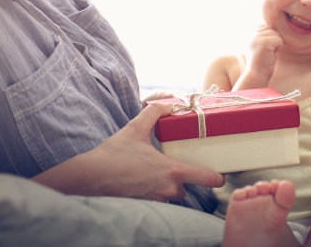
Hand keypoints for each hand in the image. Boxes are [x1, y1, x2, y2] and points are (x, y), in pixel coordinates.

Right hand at [34, 102, 224, 200]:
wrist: (89, 177)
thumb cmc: (113, 154)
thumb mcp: (135, 128)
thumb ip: (154, 113)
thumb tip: (167, 103)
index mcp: (171, 170)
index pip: (205, 178)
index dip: (216, 178)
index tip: (221, 176)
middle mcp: (167, 188)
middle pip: (186, 187)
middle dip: (180, 178)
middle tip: (170, 167)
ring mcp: (156, 199)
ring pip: (171, 195)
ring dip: (166, 186)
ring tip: (151, 173)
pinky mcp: (143, 206)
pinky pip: (157, 200)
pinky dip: (153, 192)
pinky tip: (140, 181)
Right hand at [239, 24, 282, 87]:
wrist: (257, 75)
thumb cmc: (261, 64)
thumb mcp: (260, 48)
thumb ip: (263, 39)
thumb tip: (274, 30)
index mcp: (250, 37)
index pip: (264, 27)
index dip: (269, 36)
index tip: (266, 49)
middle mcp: (252, 36)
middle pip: (271, 29)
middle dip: (273, 40)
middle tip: (267, 52)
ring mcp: (258, 39)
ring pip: (276, 34)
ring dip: (276, 45)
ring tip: (268, 54)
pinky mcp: (264, 43)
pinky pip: (279, 40)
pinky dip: (279, 48)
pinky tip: (271, 54)